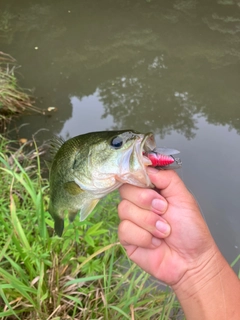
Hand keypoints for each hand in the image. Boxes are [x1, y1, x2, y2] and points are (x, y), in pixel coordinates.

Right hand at [118, 167, 216, 285]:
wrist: (191, 260)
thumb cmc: (190, 229)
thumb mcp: (183, 197)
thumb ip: (167, 178)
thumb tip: (147, 167)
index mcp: (151, 191)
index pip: (133, 175)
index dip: (138, 178)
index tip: (149, 185)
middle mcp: (139, 203)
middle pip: (125, 190)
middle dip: (146, 200)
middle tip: (164, 210)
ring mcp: (131, 220)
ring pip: (124, 209)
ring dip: (148, 221)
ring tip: (164, 231)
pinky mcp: (127, 238)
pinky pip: (124, 229)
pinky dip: (143, 237)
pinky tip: (155, 243)